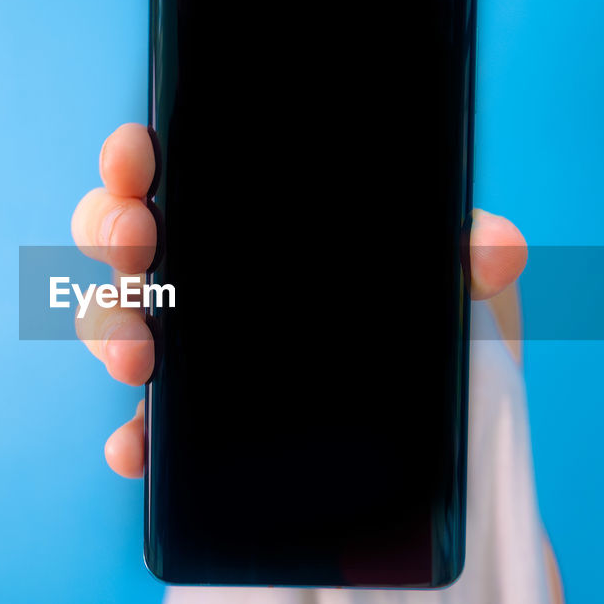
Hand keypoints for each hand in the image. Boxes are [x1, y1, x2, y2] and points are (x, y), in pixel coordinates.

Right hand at [72, 123, 527, 478]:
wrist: (450, 446)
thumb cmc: (441, 338)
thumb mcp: (462, 285)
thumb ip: (476, 252)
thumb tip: (493, 247)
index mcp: (254, 223)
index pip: (174, 170)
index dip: (137, 156)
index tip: (137, 158)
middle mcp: (210, 278)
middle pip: (123, 237)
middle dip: (110, 228)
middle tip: (138, 243)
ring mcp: (195, 354)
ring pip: (116, 323)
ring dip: (111, 330)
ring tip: (140, 355)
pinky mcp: (197, 432)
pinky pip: (145, 430)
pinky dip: (132, 438)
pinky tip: (135, 447)